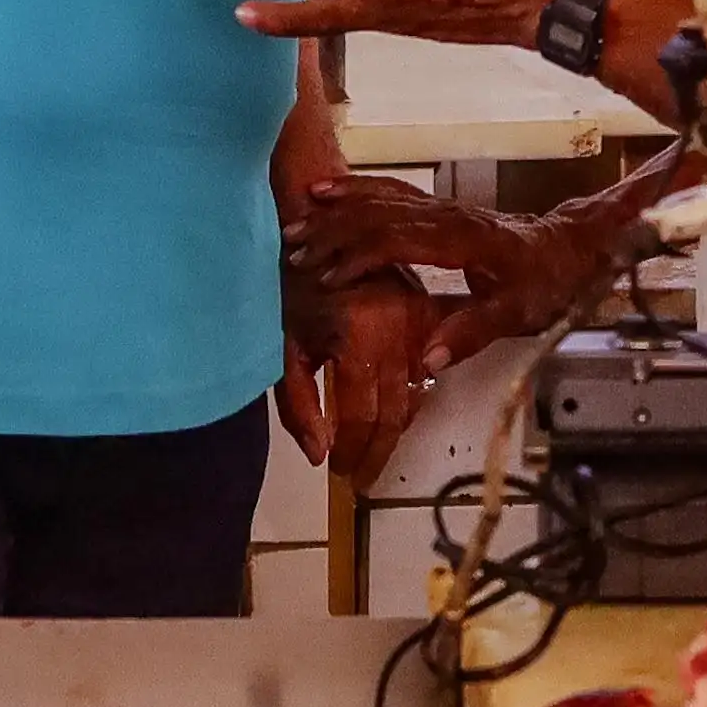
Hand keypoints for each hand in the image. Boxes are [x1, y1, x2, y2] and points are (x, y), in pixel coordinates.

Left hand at [281, 267, 437, 491]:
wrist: (311, 228)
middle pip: (394, 412)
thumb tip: (320, 456)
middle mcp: (395, 330)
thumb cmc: (285, 284)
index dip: (352, 452)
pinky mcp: (424, 309)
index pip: (362, 416)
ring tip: (374, 454)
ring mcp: (415, 318)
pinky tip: (393, 415)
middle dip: (376, 452)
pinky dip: (410, 395)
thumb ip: (299, 405)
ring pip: (414, 392)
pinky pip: (424, 366)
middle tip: (360, 478)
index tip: (339, 474)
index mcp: (357, 338)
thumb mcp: (281, 346)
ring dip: (395, 429)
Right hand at [288, 176, 619, 376]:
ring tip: (296, 225)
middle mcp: (445, 215)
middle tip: (294, 254)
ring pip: (379, 198)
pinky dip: (354, 190)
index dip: (358, 256)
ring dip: (336, 211)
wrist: (568, 248)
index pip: (398, 238)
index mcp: (461, 239)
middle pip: (378, 213)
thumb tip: (429, 360)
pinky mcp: (437, 207)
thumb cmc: (544, 283)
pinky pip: (388, 191)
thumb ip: (472, 332)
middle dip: (333, 232)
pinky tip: (326, 194)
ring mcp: (440, 206)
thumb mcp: (518, 314)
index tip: (326, 277)